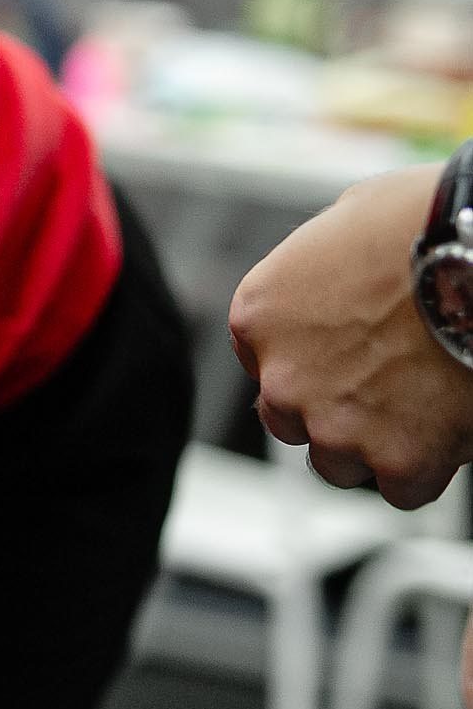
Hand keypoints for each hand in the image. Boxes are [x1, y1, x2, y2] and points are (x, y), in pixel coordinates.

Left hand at [230, 163, 472, 507]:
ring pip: (341, 463)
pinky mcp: (395, 458)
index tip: (350, 358)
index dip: (314, 365)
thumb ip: (325, 267)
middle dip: (337, 411)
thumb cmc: (423, 220)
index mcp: (258, 317)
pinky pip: (403, 489)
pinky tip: (450, 431)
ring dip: (377, 445)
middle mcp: (280, 378)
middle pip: (294, 423)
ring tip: (426, 405)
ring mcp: (333, 424)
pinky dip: (427, 468)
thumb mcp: (347, 222)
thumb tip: (343, 270)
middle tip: (393, 386)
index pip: (267, 364)